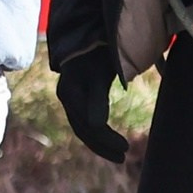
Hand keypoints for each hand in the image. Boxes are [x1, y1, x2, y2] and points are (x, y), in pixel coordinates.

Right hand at [56, 45, 128, 164]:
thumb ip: (97, 98)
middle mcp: (66, 97)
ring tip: (119, 154)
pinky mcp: (77, 97)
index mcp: (69, 93)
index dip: (106, 139)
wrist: (89, 36)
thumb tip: (96, 125)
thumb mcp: (98, 74)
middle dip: (102, 145)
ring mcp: (70, 98)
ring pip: (82, 127)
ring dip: (100, 143)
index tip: (126, 148)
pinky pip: (84, 120)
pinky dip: (96, 133)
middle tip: (124, 157)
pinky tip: (108, 140)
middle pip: (83, 129)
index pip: (88, 124)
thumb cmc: (97, 52)